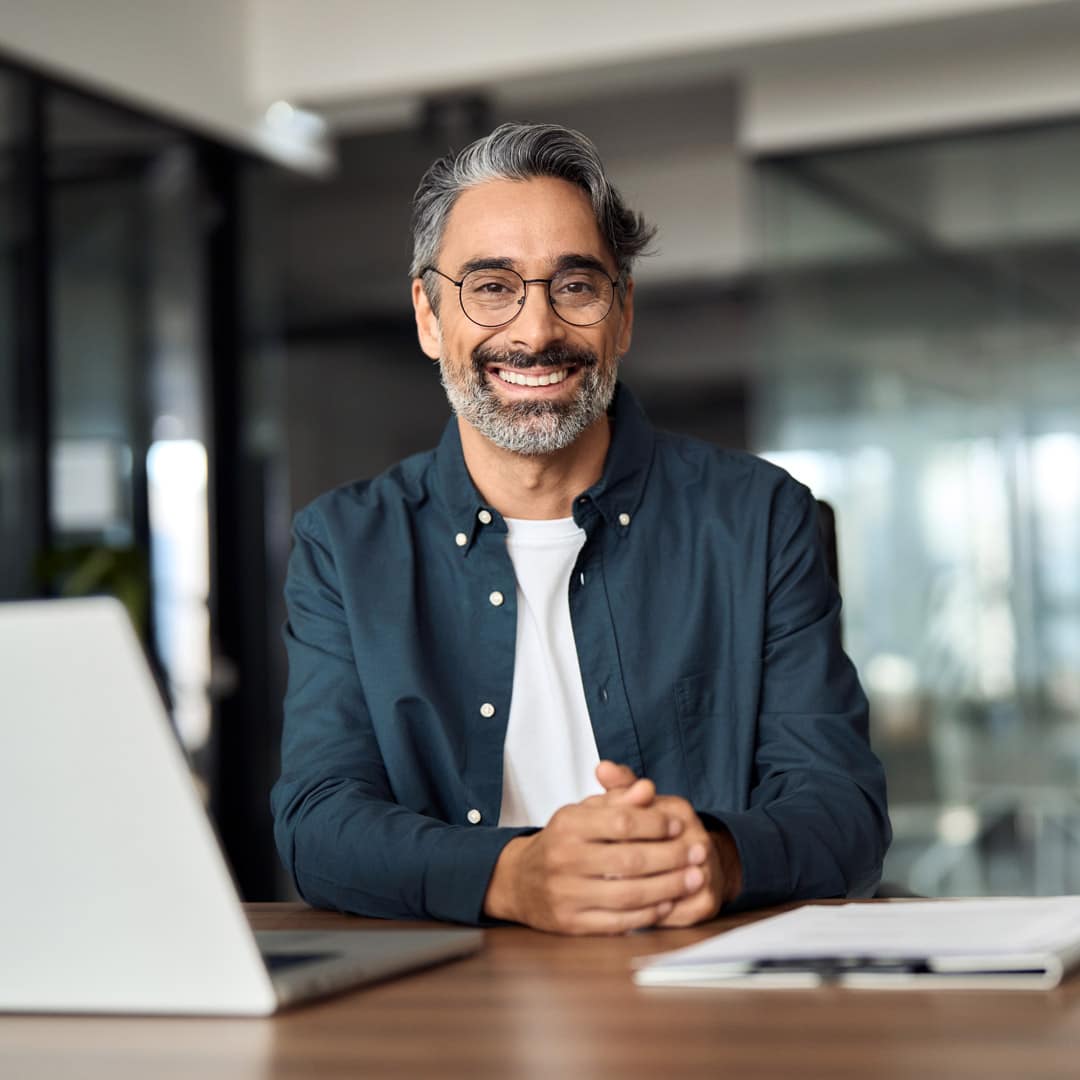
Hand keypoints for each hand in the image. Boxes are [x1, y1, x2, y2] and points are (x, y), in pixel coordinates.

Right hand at [482, 777, 709, 934]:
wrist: (520, 881)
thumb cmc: (561, 841)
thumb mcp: (582, 812)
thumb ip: (617, 799)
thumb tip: (648, 788)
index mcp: (567, 825)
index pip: (621, 822)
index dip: (655, 824)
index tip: (679, 824)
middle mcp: (564, 859)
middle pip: (630, 860)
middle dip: (671, 857)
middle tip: (699, 852)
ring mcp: (566, 894)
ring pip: (628, 893)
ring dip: (668, 887)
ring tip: (694, 878)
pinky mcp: (571, 923)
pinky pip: (618, 921)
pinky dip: (647, 913)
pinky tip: (668, 903)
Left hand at [595, 761, 742, 926]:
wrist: (700, 861)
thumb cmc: (660, 831)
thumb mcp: (640, 805)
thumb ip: (621, 788)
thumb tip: (602, 767)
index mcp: (679, 811)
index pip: (636, 822)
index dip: (609, 835)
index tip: (583, 844)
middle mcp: (698, 841)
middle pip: (645, 857)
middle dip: (612, 867)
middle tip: (584, 875)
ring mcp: (706, 873)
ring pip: (659, 890)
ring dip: (627, 895)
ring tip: (598, 895)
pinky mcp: (706, 904)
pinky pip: (671, 914)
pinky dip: (645, 916)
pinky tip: (621, 914)